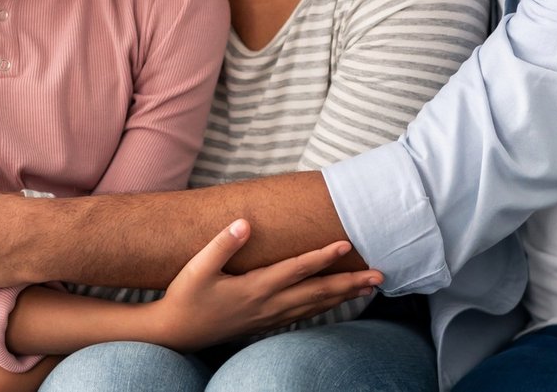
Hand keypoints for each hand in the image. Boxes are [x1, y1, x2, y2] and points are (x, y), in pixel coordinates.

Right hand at [146, 219, 381, 349]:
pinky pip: (303, 315)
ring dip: (343, 296)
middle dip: (350, 284)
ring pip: (315, 306)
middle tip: (379, 276)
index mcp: (256, 288)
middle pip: (317, 293)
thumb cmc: (186, 297)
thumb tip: (245, 223)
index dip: (323, 256)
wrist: (176, 333)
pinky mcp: (265, 324)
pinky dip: (324, 307)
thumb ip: (222, 244)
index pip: (297, 269)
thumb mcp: (198, 267)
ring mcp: (269, 317)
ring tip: (367, 288)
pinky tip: (333, 302)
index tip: (346, 245)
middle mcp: (269, 305)